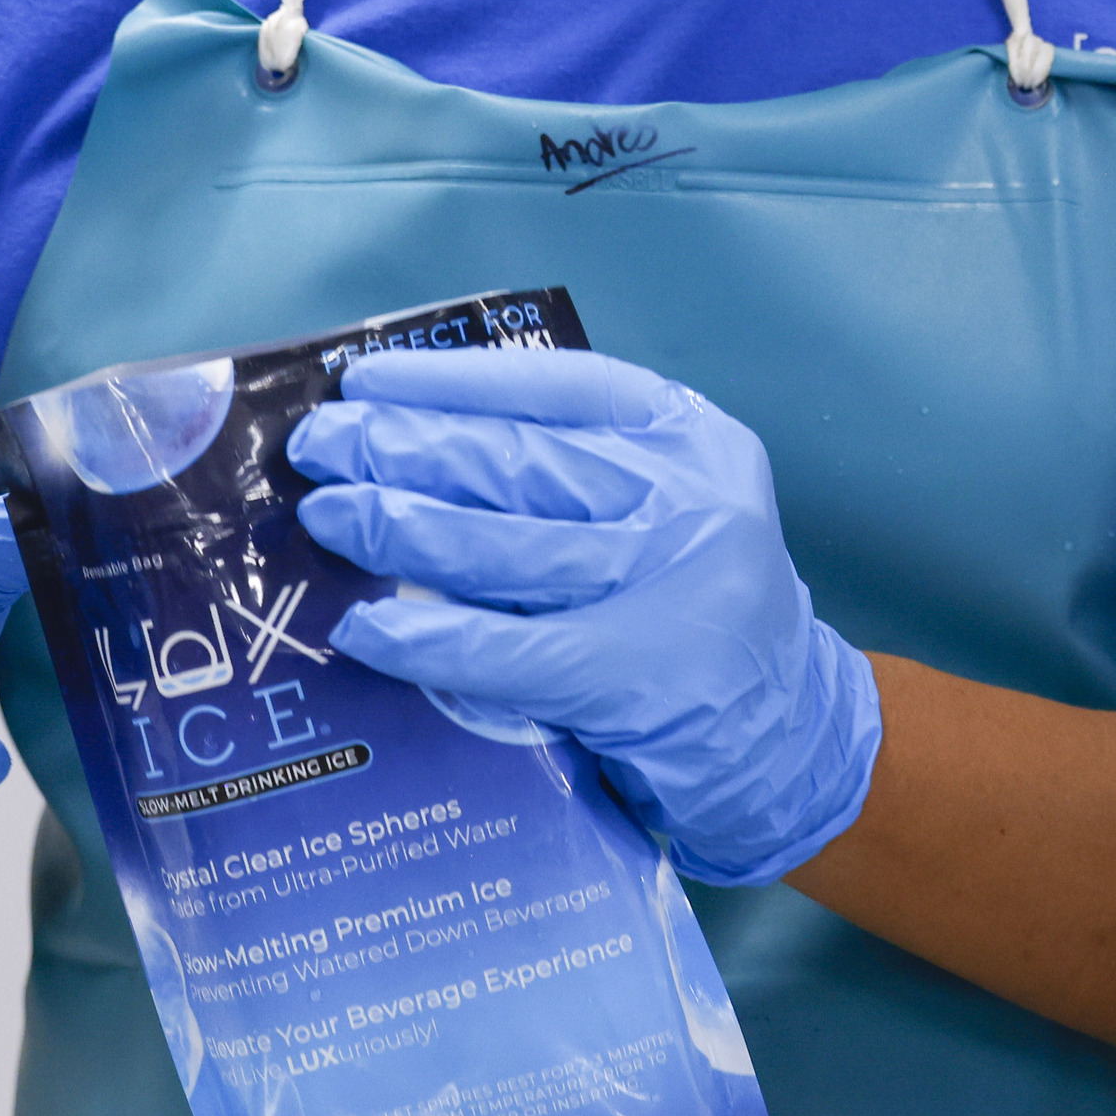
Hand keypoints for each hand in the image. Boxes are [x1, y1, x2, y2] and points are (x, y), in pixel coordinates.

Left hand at [291, 350, 881, 888]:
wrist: (795, 737)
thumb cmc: (702, 614)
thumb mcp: (673, 511)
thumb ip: (583, 476)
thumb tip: (420, 446)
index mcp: (692, 440)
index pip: (557, 388)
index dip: (452, 380)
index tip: (370, 379)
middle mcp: (687, 500)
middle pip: (514, 464)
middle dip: (400, 447)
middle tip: (320, 445)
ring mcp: (665, 587)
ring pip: (499, 545)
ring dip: (396, 525)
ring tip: (326, 516)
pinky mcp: (632, 677)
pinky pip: (504, 651)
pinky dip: (426, 638)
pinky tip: (365, 630)